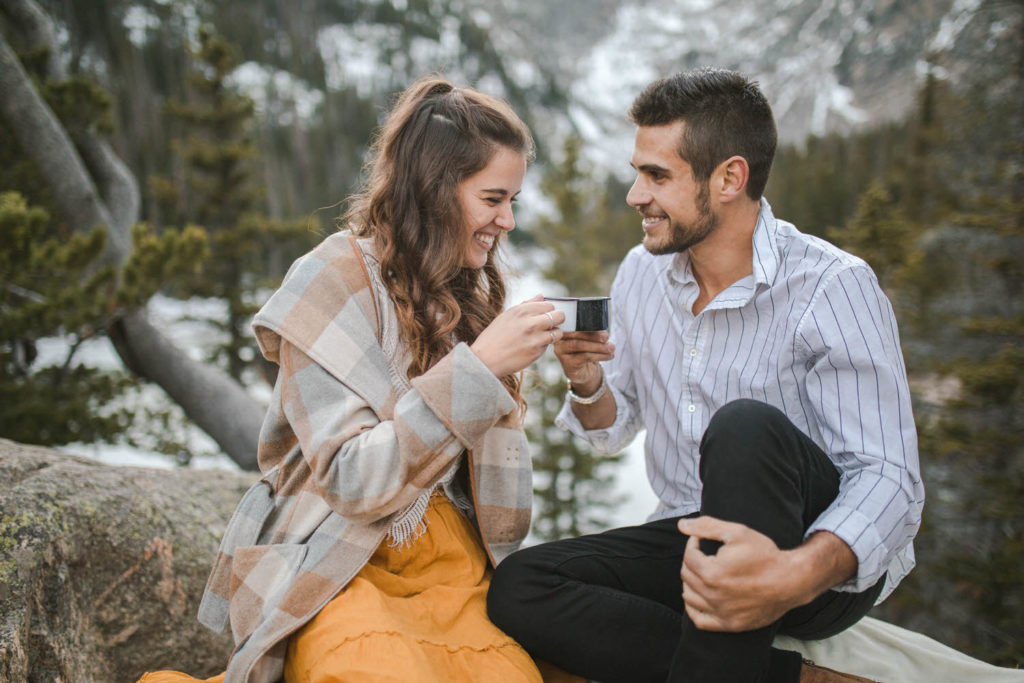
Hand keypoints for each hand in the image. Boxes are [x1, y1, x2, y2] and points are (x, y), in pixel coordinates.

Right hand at [470, 295, 564, 377]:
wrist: (485, 359)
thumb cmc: (494, 337)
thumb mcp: (507, 316)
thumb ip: (527, 305)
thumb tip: (541, 296)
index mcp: (522, 310)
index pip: (549, 305)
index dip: (549, 310)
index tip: (545, 315)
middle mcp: (530, 322)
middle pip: (559, 316)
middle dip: (557, 320)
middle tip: (550, 325)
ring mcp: (535, 338)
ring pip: (558, 332)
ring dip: (553, 334)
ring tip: (541, 337)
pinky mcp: (537, 352)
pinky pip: (548, 346)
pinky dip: (543, 346)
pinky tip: (531, 347)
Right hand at [553, 331, 614, 394]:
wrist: (583, 371)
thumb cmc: (586, 351)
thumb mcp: (589, 339)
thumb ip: (593, 332)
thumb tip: (603, 332)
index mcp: (563, 329)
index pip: (573, 324)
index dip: (587, 325)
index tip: (601, 328)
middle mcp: (558, 340)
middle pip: (576, 335)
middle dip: (593, 335)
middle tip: (606, 337)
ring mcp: (561, 352)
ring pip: (580, 345)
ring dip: (598, 346)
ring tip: (611, 348)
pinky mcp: (567, 363)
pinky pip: (584, 357)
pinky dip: (599, 356)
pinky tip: (609, 356)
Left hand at [676, 516, 803, 631]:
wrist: (791, 581)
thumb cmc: (766, 555)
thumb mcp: (737, 532)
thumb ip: (707, 526)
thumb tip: (681, 525)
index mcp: (712, 572)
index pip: (688, 556)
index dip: (692, 544)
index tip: (699, 540)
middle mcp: (713, 595)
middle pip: (686, 575)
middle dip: (691, 561)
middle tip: (702, 554)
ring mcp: (721, 612)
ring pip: (689, 597)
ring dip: (690, 582)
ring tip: (701, 572)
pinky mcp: (729, 624)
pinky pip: (699, 620)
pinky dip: (693, 608)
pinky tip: (698, 597)